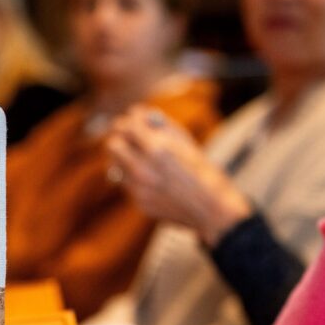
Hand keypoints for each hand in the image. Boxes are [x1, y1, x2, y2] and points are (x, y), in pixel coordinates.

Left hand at [105, 105, 252, 246]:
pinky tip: (150, 177)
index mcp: (157, 149)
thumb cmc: (203, 172)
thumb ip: (162, 126)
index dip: (128, 120)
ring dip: (123, 157)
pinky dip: (132, 176)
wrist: (211, 210)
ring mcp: (139, 188)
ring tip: (138, 156)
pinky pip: (126, 183)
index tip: (131, 120)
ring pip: (115, 165)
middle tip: (127, 137)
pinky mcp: (138, 202)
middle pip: (112, 145)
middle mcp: (143, 169)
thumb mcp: (187, 143)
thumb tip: (140, 114)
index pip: (127, 126)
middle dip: (119, 138)